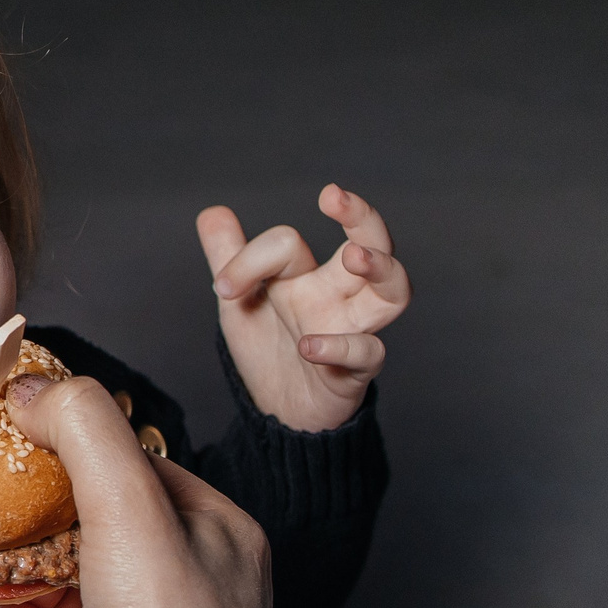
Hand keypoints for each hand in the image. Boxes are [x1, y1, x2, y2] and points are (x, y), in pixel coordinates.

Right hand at [0, 377, 269, 607]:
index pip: (150, 473)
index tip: (31, 446)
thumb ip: (83, 425)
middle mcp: (212, 599)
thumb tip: (35, 386)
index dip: (87, 454)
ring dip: (27, 574)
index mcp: (229, 543)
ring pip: (86, 593)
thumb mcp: (127, 502)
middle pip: (111, 534)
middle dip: (46, 520)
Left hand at [196, 184, 408, 431]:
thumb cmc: (269, 349)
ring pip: (393, 293)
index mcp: (309, 274)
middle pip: (375, 245)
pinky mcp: (353, 372)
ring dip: (380, 269)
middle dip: (362, 217)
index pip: (289, 243)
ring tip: (355, 255)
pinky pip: (367, 354)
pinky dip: (342, 346)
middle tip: (334, 196)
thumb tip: (213, 212)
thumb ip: (228, 260)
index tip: (223, 288)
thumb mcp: (240, 302)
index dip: (252, 259)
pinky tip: (309, 345)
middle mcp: (338, 295)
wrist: (277, 411)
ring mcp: (350, 330)